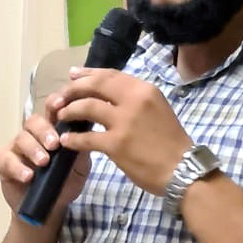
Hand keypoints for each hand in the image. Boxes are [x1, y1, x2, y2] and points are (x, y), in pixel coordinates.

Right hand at [0, 96, 90, 216]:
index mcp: (53, 130)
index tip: (61, 106)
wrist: (50, 208)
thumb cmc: (65, 183)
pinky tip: (28, 176)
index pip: (52, 110)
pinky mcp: (5, 163)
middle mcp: (33, 134)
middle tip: (54, 144)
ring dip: (33, 149)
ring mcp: (17, 147)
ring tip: (44, 162)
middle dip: (45, 131)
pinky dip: (18, 168)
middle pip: (34, 122)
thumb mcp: (80, 167)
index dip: (55, 104)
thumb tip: (89, 132)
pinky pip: (8, 160)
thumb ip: (82, 149)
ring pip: (21, 138)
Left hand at [54, 69, 191, 196]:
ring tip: (60, 117)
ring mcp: (124, 122)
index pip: (110, 75)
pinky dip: (72, 139)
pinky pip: (87, 138)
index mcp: (144, 89)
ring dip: (69, 111)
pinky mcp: (116, 144)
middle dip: (73, 89)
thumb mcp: (158, 110)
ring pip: (86, 107)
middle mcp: (133, 100)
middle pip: (94, 86)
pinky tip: (66, 141)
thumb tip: (111, 96)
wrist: (183, 169)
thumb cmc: (172, 144)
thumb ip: (136, 100)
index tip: (73, 75)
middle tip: (60, 97)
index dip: (88, 74)